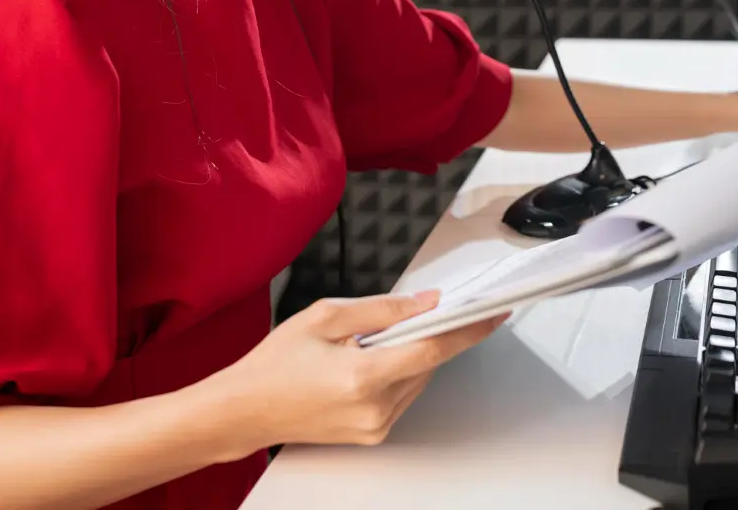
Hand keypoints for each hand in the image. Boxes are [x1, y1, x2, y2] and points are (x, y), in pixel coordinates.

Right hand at [219, 291, 505, 452]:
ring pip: (418, 378)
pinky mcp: (372, 434)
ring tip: (375, 339)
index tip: (493, 313)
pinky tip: (372, 359)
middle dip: (431, 333)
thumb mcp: (326, 317)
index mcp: (363, 376)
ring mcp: (375, 426)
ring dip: (413, 353)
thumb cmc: (275, 363)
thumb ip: (382, 309)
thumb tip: (426, 302)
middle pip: (428, 362)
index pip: (434, 349)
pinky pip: (403, 394)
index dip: (469, 329)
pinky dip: (399, 372)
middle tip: (422, 310)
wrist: (244, 410)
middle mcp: (375, 408)